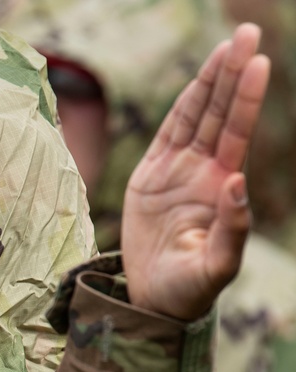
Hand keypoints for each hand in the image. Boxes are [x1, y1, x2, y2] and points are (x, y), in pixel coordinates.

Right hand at [122, 23, 270, 320]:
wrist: (155, 301)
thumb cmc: (190, 289)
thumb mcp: (217, 266)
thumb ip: (232, 228)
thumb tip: (237, 182)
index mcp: (222, 188)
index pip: (237, 132)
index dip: (246, 97)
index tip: (258, 62)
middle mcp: (204, 173)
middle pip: (220, 114)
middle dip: (232, 74)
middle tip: (246, 33)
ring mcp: (177, 173)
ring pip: (196, 117)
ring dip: (210, 82)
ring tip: (227, 45)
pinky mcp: (149, 179)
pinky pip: (167, 135)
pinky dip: (181, 108)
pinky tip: (198, 83)